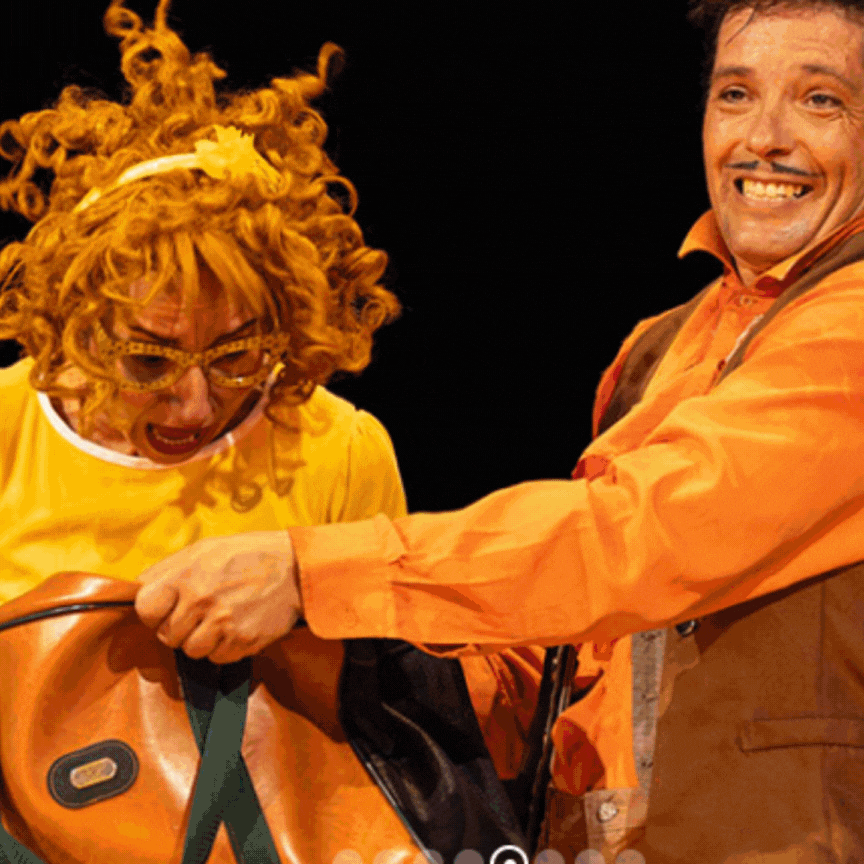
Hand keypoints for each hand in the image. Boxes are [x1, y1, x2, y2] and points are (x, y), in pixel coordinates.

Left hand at [135, 531, 302, 663]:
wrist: (293, 567)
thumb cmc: (246, 555)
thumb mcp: (204, 550)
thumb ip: (169, 570)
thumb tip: (137, 589)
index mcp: (186, 575)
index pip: (145, 609)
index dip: (154, 612)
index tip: (166, 609)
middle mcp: (201, 600)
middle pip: (168, 635)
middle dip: (179, 627)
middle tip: (200, 613)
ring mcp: (222, 623)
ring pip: (191, 651)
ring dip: (202, 640)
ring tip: (219, 620)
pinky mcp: (241, 641)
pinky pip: (217, 657)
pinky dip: (224, 647)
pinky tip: (236, 626)